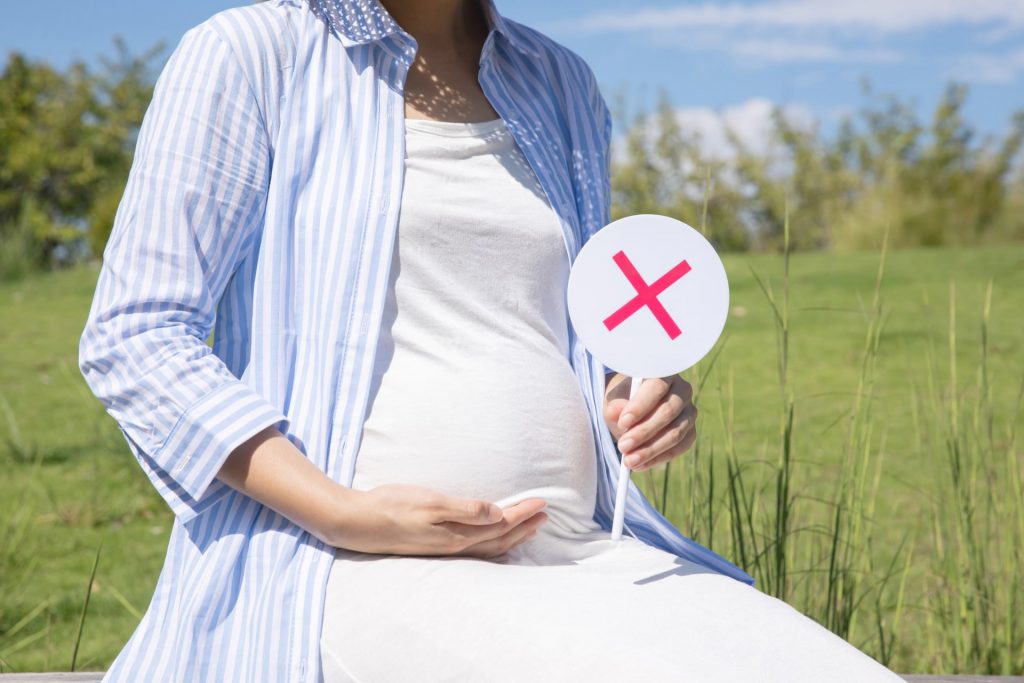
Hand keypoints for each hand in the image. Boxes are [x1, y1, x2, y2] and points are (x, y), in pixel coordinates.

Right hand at [327, 483, 548, 558]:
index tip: (543, 504)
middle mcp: (455, 546)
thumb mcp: (429, 501)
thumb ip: (464, 509)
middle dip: (524, 526)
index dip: (523, 514)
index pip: (500, 525)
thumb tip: (497, 514)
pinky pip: (476, 549)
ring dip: (512, 537)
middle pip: (500, 539)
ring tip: (529, 528)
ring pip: (489, 547)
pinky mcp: (436, 546)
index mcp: (457, 534)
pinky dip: (493, 545)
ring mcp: (445, 549)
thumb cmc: (391, 506)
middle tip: (546, 514)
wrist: (358, 523)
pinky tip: (493, 539)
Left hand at [602, 373, 697, 471]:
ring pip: (675, 433)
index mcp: (663, 374)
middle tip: (623, 446)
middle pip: (668, 412)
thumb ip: (615, 405)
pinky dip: (658, 458)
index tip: (623, 422)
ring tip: (628, 460)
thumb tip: (617, 413)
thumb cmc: (622, 399)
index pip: (657, 387)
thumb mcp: (613, 400)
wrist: (632, 410)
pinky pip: (679, 448)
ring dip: (650, 450)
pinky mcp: (690, 432)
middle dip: (643, 432)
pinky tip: (641, 465)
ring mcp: (689, 412)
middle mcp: (682, 391)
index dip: (641, 406)